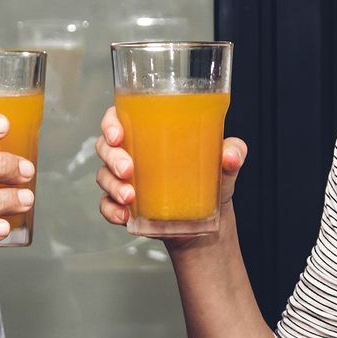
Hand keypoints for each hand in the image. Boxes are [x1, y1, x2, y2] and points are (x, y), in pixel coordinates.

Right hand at [93, 104, 247, 230]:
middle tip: (127, 170)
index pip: (118, 117)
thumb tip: (230, 155)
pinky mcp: (124, 205)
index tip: (118, 134)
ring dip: (112, 186)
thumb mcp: (224, 163)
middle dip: (111, 157)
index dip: (110, 122)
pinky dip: (111, 210)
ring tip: (130, 198)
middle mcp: (132, 153)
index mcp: (149, 132)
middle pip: (105, 146)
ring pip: (103, 176)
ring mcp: (125, 180)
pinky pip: (106, 205)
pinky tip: (124, 215)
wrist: (207, 221)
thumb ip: (233, 152)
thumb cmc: (210, 180)